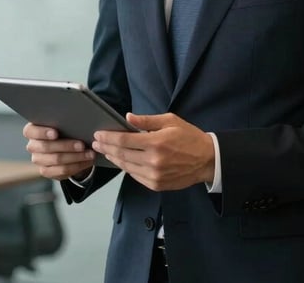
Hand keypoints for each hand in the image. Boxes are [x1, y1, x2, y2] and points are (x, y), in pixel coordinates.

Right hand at [24, 122, 95, 180]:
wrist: (66, 146)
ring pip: (56, 160)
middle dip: (66, 146)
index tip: (56, 133)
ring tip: (89, 154)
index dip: (42, 133)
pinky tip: (87, 161)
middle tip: (82, 145)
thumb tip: (78, 118)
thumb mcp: (62, 123)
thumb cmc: (64, 129)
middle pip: (46, 147)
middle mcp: (33, 146)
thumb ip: (64, 120)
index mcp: (32, 131)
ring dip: (75, 157)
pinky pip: (61, 170)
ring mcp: (38, 160)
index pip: (30, 131)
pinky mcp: (46, 171)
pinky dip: (77, 166)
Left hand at [92, 113, 214, 191]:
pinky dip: (126, 168)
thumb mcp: (170, 121)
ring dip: (114, 159)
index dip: (108, 138)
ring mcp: (154, 176)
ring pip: (126, 167)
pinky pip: (135, 176)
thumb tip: (127, 117)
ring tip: (105, 151)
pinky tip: (121, 161)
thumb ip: (147, 121)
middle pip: (121, 155)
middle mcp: (153, 161)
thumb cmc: (189, 137)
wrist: (207, 160)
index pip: (124, 141)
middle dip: (106, 148)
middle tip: (96, 143)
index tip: (98, 135)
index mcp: (156, 143)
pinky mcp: (156, 185)